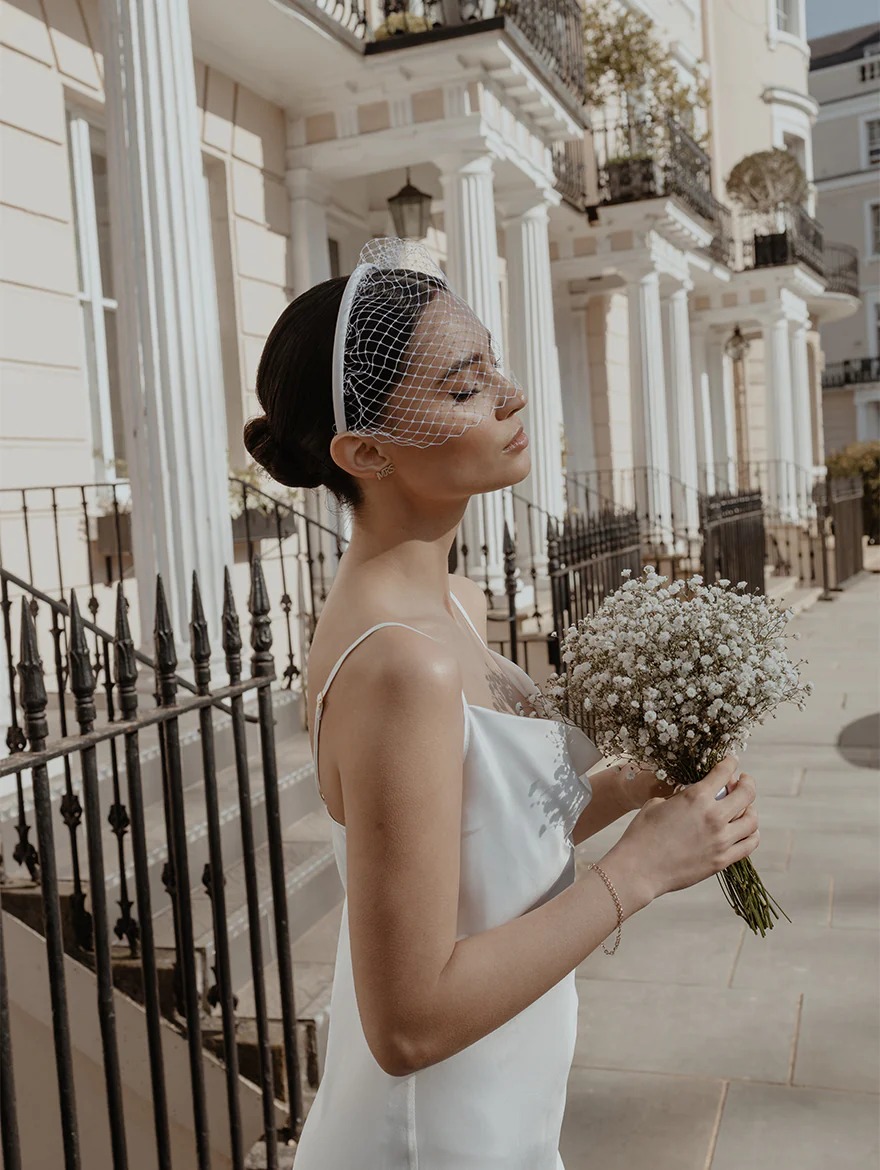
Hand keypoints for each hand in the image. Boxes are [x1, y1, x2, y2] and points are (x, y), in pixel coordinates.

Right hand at [604, 755, 758, 903]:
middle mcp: (714, 816)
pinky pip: (749, 845)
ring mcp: (721, 840)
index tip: (731, 762)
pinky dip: (752, 834)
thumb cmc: (642, 834)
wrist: (638, 869)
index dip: (730, 763)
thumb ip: (680, 797)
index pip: (723, 772)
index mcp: (696, 797)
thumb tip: (690, 796)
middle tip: (743, 781)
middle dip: (746, 782)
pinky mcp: (722, 860)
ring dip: (751, 809)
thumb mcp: (657, 804)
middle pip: (746, 794)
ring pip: (752, 820)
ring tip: (745, 807)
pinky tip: (746, 830)